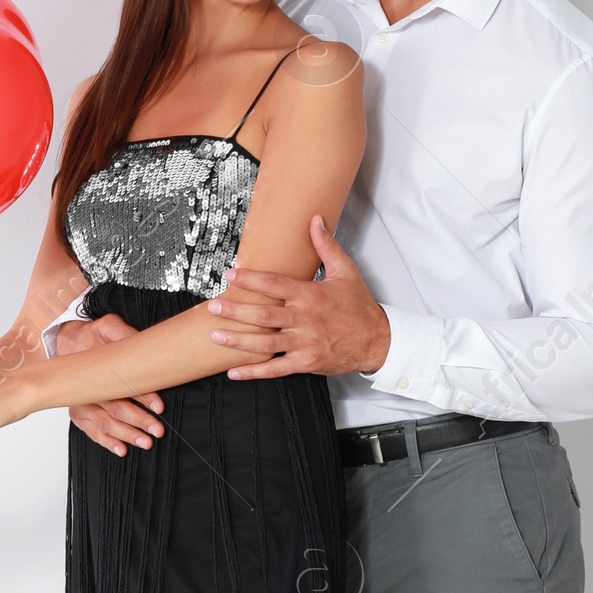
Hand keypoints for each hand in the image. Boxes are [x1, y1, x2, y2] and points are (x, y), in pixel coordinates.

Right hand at [57, 312, 164, 457]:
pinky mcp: (79, 414)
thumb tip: (139, 342)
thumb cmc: (91, 338)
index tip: (158, 407)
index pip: (121, 385)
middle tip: (156, 429)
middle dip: (138, 421)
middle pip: (115, 409)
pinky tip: (121, 450)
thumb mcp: (107, 327)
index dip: (142, 396)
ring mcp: (81, 405)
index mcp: (95, 370)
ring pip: (105, 424)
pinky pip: (93, 432)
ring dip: (126, 435)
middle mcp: (86, 391)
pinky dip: (107, 442)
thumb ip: (122, 333)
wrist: (68, 345)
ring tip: (145, 442)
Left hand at [207, 218, 390, 378]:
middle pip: (264, 315)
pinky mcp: (306, 362)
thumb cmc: (360, 307)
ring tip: (216, 335)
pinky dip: (254, 372)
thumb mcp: (346, 272)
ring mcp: (305, 343)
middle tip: (213, 307)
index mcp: (310, 295)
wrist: (379, 340)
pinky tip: (234, 372)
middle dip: (236, 311)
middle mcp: (305, 319)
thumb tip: (315, 220)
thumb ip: (326, 246)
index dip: (251, 279)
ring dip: (238, 340)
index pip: (275, 284)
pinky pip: (276, 369)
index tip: (231, 274)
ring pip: (265, 344)